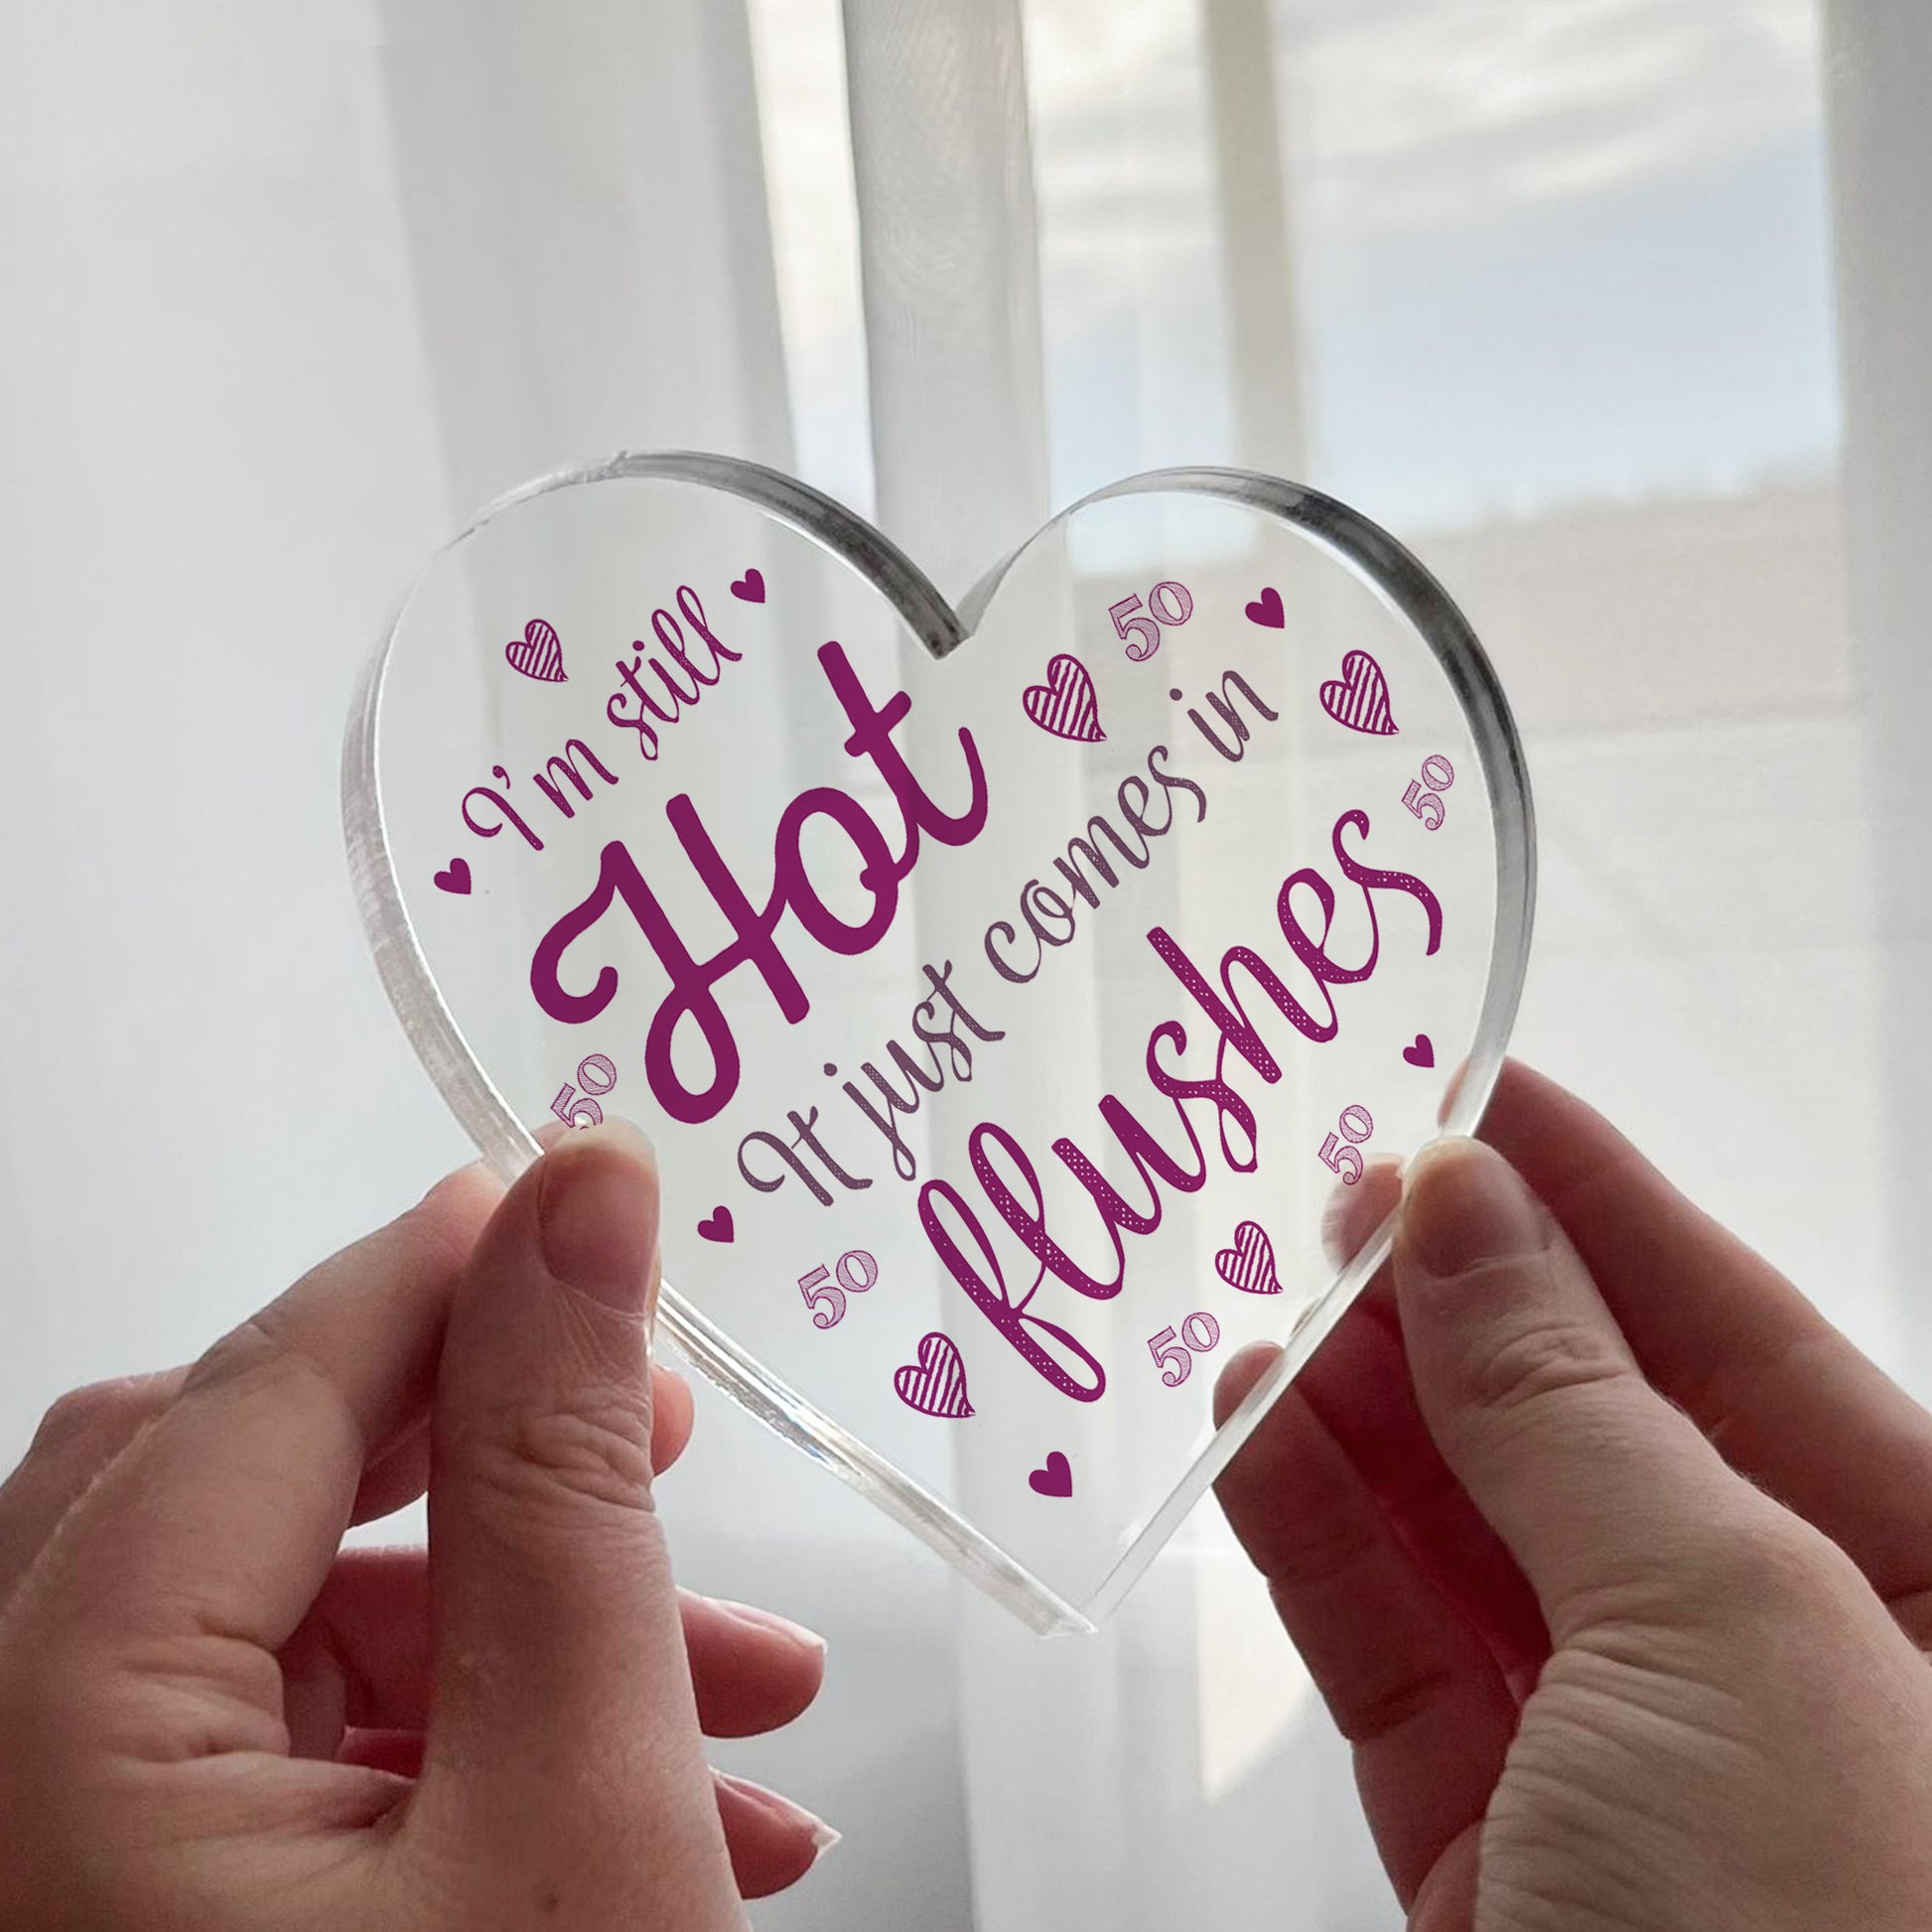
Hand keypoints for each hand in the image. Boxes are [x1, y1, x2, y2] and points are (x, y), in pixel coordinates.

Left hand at [0, 1124, 830, 1929]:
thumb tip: (580, 1195)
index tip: (580, 1189)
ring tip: (746, 1680)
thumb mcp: (579, 1791)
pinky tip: (681, 1794)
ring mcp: (72, 1868)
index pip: (249, 1401)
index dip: (437, 1274)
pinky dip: (473, 1747)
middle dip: (479, 1453)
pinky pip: (293, 1769)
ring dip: (524, 1631)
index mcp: (52, 1752)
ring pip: (284, 1644)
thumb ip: (563, 1473)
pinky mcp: (149, 1923)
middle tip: (649, 1421)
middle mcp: (11, 1804)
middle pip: (226, 1495)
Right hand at [1215, 1062, 1931, 1930]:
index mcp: (1930, 1604)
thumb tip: (1465, 1205)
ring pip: (1472, 1528)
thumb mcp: (1726, 1624)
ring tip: (1261, 1279)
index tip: (1473, 1086)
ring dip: (1359, 1398)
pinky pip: (1391, 1642)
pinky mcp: (1487, 1849)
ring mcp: (1627, 1766)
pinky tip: (1248, 1420)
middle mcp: (1790, 1677)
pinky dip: (1310, 1525)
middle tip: (1330, 1173)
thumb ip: (1574, 1403)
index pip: (1749, 1342)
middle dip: (1460, 1294)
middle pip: (1594, 1427)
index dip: (1604, 1202)